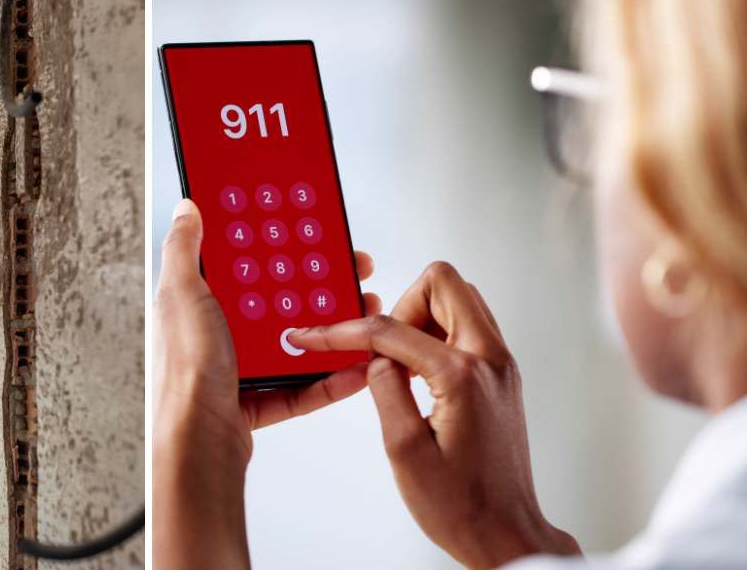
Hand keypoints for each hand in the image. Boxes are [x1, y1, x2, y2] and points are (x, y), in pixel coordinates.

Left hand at [152, 199, 380, 568]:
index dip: (279, 244)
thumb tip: (187, 209)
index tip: (311, 231)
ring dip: (334, 329)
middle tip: (354, 272)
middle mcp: (217, 334)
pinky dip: (331, 378)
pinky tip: (358, 365)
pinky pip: (304, 386)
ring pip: (297, 342)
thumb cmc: (184, 370)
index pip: (246, 264)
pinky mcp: (259, 403)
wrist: (197, 443)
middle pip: (278, 300)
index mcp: (199, 304)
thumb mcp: (181, 295)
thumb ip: (184, 250)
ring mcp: (240, 369)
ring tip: (366, 313)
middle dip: (319, 285)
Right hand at [289, 262, 579, 567]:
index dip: (344, 331)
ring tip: (398, 365)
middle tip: (381, 349)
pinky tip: (417, 375)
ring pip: (458, 299)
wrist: (504, 533)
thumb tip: (374, 357)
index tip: (313, 335)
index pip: (391, 330)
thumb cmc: (458, 505)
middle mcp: (491, 359)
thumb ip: (384, 388)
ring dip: (420, 318)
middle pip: (442, 283)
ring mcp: (501, 364)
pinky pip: (467, 326)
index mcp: (462, 376)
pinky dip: (436, 336)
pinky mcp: (501, 375)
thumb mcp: (403, 448)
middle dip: (400, 306)